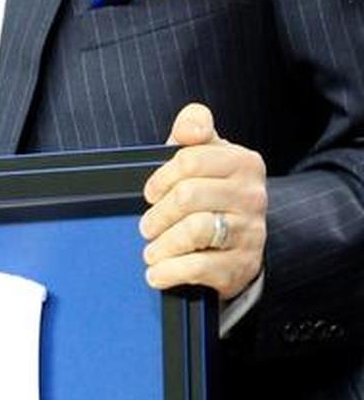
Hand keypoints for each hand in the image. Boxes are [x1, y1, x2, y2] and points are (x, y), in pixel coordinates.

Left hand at [141, 103, 266, 299]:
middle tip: (147, 227)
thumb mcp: (202, 156)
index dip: (161, 178)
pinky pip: (198, 266)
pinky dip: (169, 271)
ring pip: (194, 230)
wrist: (240, 244)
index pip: (190, 160)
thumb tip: (190, 126)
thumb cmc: (211, 194)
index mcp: (243, 162)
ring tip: (152, 251)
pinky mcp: (242, 264)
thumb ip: (193, 130)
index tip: (151, 194)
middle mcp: (252, 195)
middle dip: (157, 214)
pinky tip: (157, 272)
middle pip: (187, 196)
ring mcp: (250, 231)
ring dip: (162, 245)